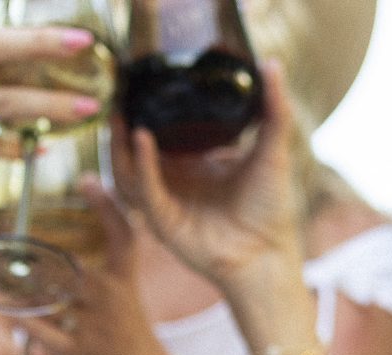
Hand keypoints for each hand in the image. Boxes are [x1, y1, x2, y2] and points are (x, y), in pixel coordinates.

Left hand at [23, 182, 174, 354]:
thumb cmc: (129, 340)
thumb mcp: (127, 302)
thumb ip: (98, 279)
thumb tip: (49, 265)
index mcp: (125, 283)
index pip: (122, 236)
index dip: (107, 205)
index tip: (87, 179)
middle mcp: (110, 301)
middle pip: (67, 266)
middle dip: (33, 257)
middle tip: (2, 242)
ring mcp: (94, 328)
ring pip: (48, 297)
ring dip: (18, 288)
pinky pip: (40, 331)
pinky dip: (20, 319)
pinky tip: (6, 310)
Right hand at [112, 61, 305, 293]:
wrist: (268, 254)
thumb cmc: (269, 209)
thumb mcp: (271, 149)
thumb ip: (273, 109)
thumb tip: (271, 63)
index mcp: (193, 166)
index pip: (159, 136)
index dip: (145, 112)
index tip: (138, 84)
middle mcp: (175, 184)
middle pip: (133, 153)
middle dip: (121, 127)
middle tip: (118, 95)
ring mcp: (166, 205)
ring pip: (128, 174)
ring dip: (120, 146)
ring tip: (121, 115)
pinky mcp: (165, 224)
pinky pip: (145, 192)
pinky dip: (143, 165)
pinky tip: (142, 138)